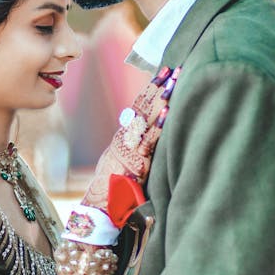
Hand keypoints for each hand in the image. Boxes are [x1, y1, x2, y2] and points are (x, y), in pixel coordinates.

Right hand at [82, 68, 178, 210]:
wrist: (100, 205)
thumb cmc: (115, 187)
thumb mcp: (123, 160)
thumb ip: (136, 147)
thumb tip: (150, 133)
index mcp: (124, 135)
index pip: (140, 105)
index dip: (152, 88)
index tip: (165, 72)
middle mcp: (126, 137)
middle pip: (143, 105)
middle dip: (159, 86)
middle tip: (174, 68)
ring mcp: (130, 147)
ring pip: (146, 118)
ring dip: (161, 99)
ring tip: (174, 83)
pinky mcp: (137, 160)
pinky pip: (149, 140)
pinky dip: (158, 125)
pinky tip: (168, 111)